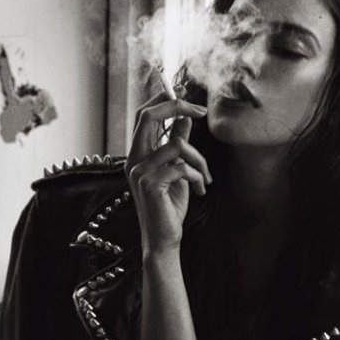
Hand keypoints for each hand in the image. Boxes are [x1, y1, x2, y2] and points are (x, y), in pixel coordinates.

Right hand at [126, 91, 211, 255]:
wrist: (164, 239)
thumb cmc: (169, 207)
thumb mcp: (177, 171)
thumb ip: (177, 144)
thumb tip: (185, 118)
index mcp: (138, 154)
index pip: (143, 115)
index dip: (164, 100)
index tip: (189, 99)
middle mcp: (133, 159)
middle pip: (148, 116)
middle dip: (177, 106)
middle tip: (201, 111)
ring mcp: (139, 171)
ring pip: (176, 144)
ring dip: (199, 160)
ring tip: (205, 178)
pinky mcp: (150, 184)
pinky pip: (182, 167)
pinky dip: (198, 177)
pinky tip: (201, 190)